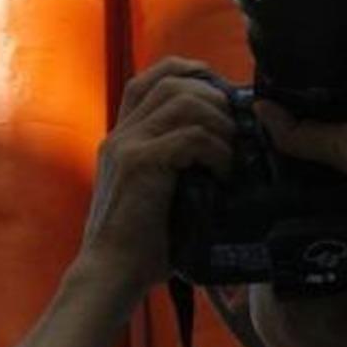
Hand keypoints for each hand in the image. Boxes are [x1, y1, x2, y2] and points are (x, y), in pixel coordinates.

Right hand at [79, 56, 235, 293]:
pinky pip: (190, 137)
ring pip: (183, 101)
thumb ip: (177, 166)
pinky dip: (216, 150)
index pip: (150, 78)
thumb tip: (229, 151)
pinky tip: (223, 173)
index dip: (188, 72)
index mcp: (123, 137)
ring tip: (230, 152)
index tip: (219, 91)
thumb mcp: (157, 193)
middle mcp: (121, 134)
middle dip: (213, 97)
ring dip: (217, 121)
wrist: (111, 274)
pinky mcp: (139, 165)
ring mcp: (127, 146)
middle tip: (235, 128)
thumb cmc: (141, 244)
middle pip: (171, 82)